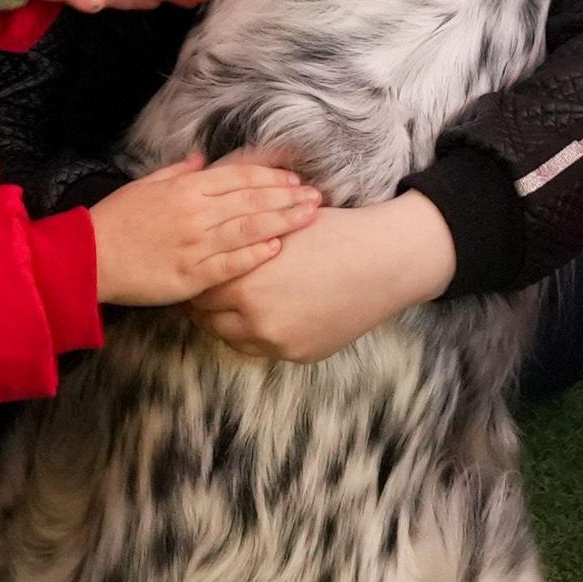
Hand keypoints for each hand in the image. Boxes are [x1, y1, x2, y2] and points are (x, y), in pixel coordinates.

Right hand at [90, 153, 321, 305]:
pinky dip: (255, 255)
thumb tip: (200, 157)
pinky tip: (278, 248)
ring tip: (310, 217)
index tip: (295, 179)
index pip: (238, 177)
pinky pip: (230, 264)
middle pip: (251, 200)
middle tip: (317, 196)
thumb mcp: (144, 185)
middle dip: (288, 197)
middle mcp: (194, 213)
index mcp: (185, 188)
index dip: (270, 177)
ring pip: (248, 229)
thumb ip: (177, 171)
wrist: (88, 259)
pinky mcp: (190, 276)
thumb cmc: (114, 221)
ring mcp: (194, 245)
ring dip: (283, 221)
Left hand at [188, 192, 455, 360]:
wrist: (384, 263)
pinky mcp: (298, 355)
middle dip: (207, 303)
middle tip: (208, 290)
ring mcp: (277, 342)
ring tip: (232, 305)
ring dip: (228, 322)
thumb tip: (209, 241)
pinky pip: (263, 350)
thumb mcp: (278, 226)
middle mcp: (255, 318)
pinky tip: (265, 315)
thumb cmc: (333, 233)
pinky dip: (259, 334)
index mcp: (245, 280)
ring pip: (231, 338)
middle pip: (208, 318)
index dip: (199, 276)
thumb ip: (240, 240)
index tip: (199, 270)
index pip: (201, 286)